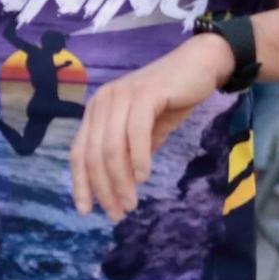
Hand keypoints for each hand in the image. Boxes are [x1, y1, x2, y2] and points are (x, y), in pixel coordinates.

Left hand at [71, 34, 232, 222]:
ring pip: (112, 147)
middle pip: (93, 154)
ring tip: (131, 203)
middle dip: (103, 188)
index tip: (87, 211)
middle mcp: (102, 102)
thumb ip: (129, 156)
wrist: (200, 66)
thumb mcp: (145, 134)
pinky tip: (145, 176)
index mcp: (96, 111)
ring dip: (121, 180)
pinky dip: (138, 158)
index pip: (79, 152)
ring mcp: (122, 95)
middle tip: (118, 213)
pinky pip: (136, 132)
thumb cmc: (170, 101)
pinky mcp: (145, 93)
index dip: (81, 184)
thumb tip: (120, 190)